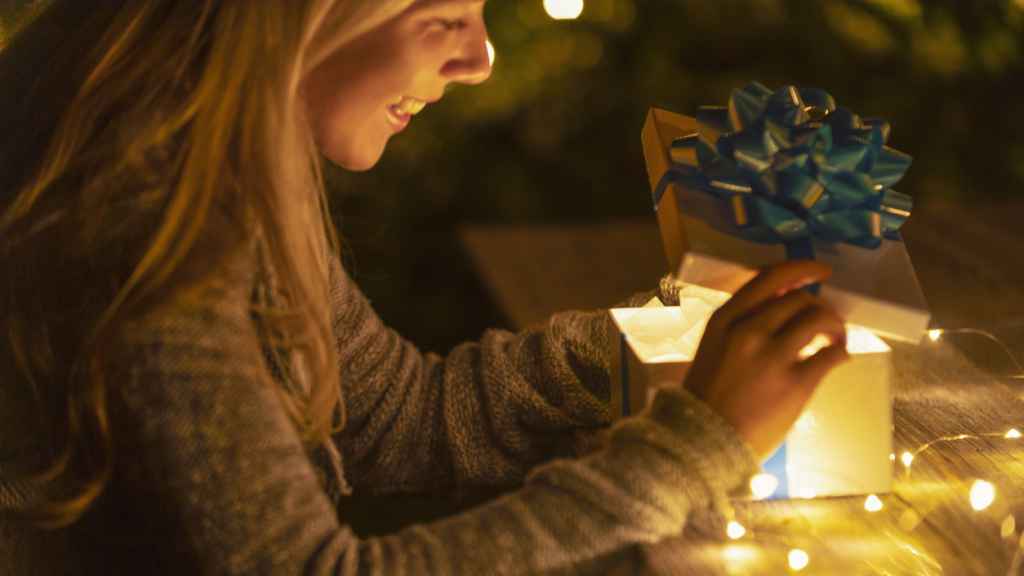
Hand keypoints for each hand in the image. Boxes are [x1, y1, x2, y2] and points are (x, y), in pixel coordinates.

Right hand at [684, 261, 849, 459]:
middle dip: (819, 307)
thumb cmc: (707, 398)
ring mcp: (772, 357)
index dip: (801, 270)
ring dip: (835, 325)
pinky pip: (831, 354)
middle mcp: (748, 331)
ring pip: (819, 320)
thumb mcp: (714, 348)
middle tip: (825, 322)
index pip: (769, 279)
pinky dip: (840, 352)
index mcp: (724, 320)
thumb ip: (742, 325)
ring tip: (835, 338)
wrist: (703, 442)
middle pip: (799, 299)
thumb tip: (784, 306)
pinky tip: (837, 358)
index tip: (819, 273)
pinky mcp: (795, 384)